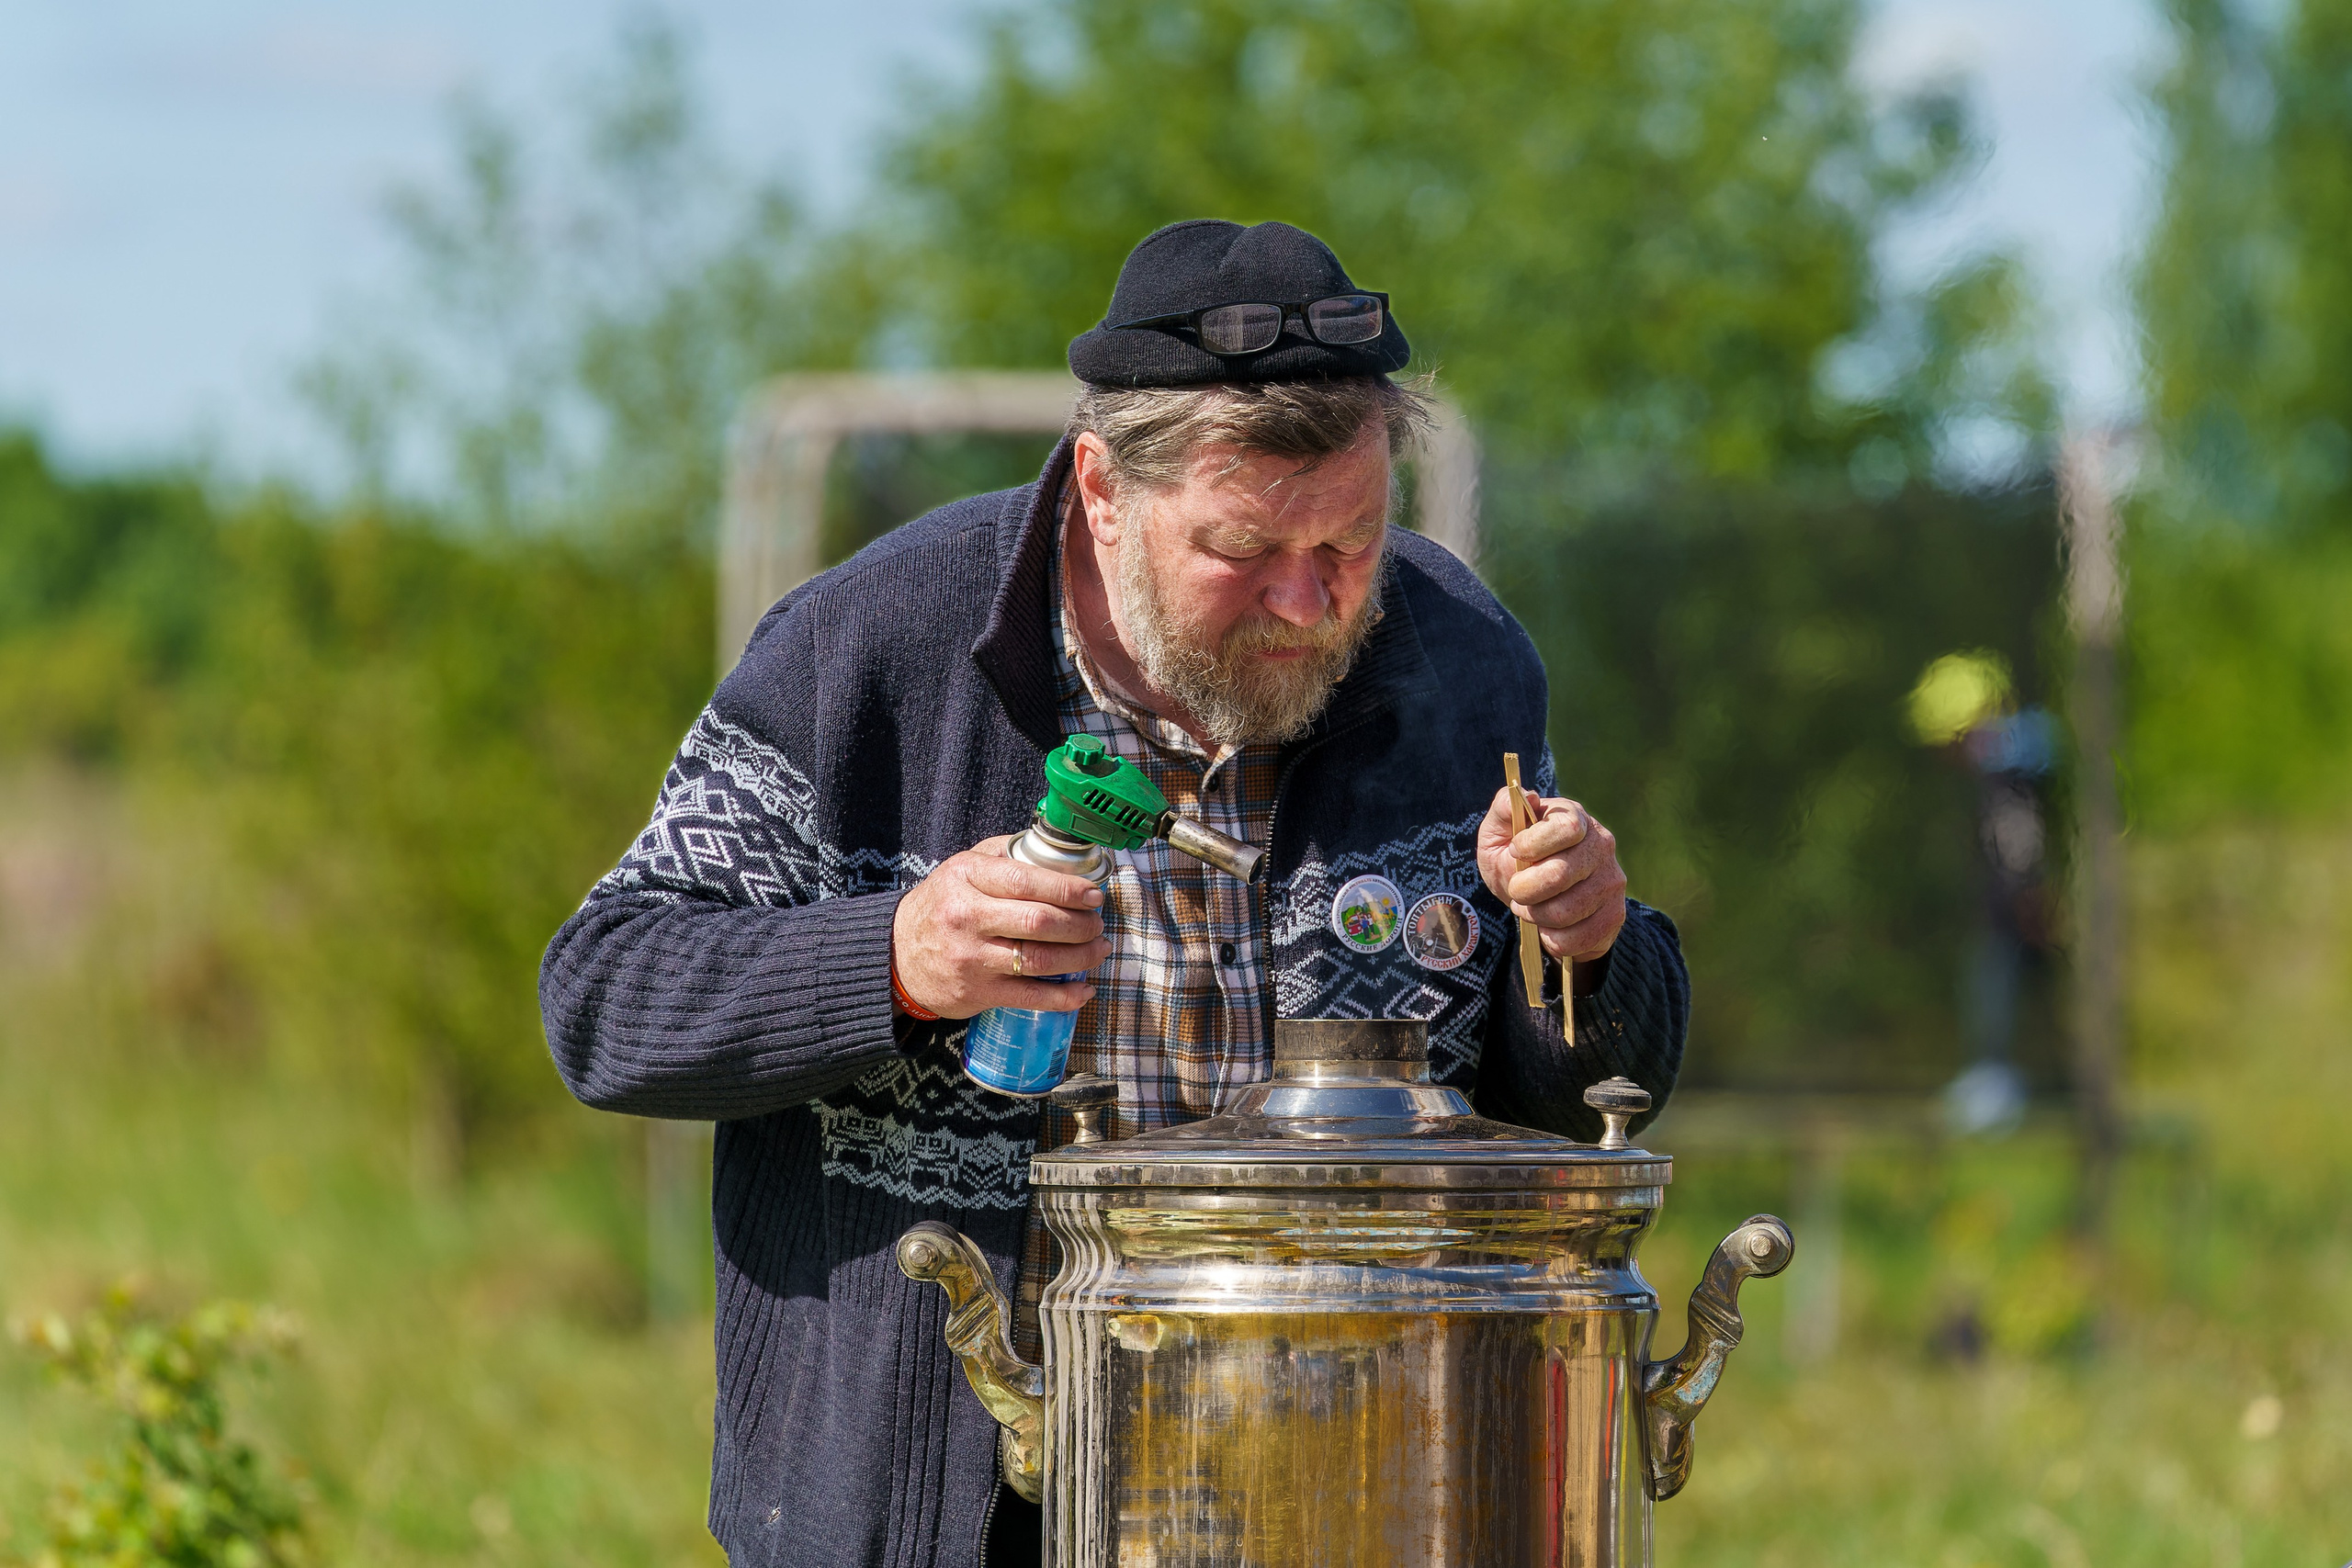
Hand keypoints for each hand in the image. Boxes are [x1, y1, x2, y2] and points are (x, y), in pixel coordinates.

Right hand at [892, 836, 1110, 1019]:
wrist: (896, 954)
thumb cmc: (942, 905)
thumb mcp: (962, 867)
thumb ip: (1005, 854)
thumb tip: (1058, 849)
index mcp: (965, 877)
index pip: (1025, 880)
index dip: (1068, 889)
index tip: (1094, 895)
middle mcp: (966, 917)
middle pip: (1038, 922)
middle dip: (1080, 924)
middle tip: (1098, 923)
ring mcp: (971, 959)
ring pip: (1040, 959)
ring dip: (1081, 956)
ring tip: (1099, 949)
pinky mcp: (977, 992)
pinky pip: (1031, 997)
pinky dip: (1065, 996)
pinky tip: (1086, 989)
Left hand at [1476, 789, 1627, 966]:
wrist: (1537, 898)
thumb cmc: (1515, 859)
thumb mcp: (1498, 832)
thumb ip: (1504, 809)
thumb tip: (1525, 795)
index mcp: (1575, 818)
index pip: (1566, 828)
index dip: (1533, 844)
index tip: (1514, 851)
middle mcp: (1602, 846)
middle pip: (1561, 875)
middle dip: (1524, 890)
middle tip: (1516, 891)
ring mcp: (1612, 882)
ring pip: (1567, 911)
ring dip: (1535, 916)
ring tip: (1529, 908)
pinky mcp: (1614, 915)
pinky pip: (1579, 938)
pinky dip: (1553, 939)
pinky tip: (1547, 928)